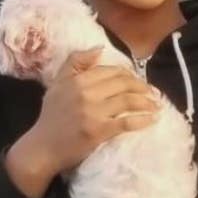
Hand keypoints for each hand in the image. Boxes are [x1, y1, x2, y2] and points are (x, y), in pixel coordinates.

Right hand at [6, 49, 158, 197]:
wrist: (42, 148)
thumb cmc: (52, 116)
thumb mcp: (58, 84)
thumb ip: (75, 62)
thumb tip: (100, 48)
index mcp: (78, 80)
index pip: (112, 71)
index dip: (130, 74)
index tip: (138, 81)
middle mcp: (86, 93)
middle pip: (124, 84)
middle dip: (142, 87)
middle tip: (151, 92)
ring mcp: (93, 112)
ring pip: (129, 101)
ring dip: (147, 102)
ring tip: (156, 105)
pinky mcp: (99, 130)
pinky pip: (127, 122)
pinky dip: (143, 120)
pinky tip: (152, 119)